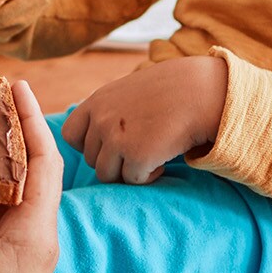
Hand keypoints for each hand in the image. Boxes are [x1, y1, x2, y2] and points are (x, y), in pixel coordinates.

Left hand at [61, 56, 226, 183]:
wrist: (201, 92)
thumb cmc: (170, 92)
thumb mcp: (128, 92)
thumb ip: (107, 111)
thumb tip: (95, 140)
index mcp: (96, 102)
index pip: (71, 136)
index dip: (89, 145)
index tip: (112, 144)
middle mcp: (101, 119)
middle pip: (92, 160)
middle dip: (114, 160)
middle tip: (141, 149)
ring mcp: (116, 138)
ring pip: (107, 175)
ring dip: (128, 171)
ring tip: (151, 154)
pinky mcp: (136, 156)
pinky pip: (132, 180)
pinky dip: (148, 176)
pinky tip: (162, 159)